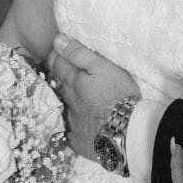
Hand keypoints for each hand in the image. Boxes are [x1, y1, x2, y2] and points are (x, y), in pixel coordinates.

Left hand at [46, 34, 140, 159]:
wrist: (128, 130)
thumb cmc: (119, 94)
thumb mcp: (102, 66)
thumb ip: (78, 53)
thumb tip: (57, 40)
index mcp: (73, 82)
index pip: (57, 65)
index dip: (55, 57)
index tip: (56, 52)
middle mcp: (69, 102)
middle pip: (60, 86)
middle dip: (61, 78)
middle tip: (69, 72)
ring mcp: (72, 123)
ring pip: (66, 108)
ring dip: (71, 102)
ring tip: (83, 99)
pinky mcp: (79, 141)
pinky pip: (73, 131)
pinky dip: (77, 125)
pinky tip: (85, 123)